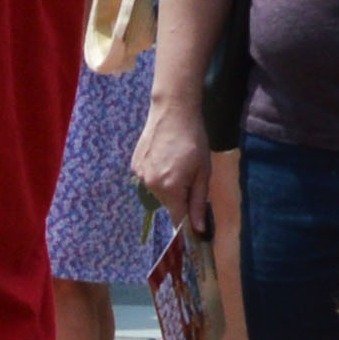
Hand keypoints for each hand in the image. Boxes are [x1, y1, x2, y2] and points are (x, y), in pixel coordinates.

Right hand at [132, 97, 212, 240]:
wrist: (173, 110)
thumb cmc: (194, 140)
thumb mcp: (203, 171)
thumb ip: (199, 202)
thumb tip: (198, 229)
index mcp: (171, 188)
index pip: (178, 218)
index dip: (187, 219)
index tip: (195, 216)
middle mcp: (152, 185)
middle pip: (168, 203)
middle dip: (179, 196)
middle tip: (188, 172)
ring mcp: (141, 175)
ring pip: (157, 191)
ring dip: (166, 184)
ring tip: (174, 161)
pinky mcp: (135, 165)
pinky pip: (148, 178)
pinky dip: (156, 173)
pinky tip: (163, 156)